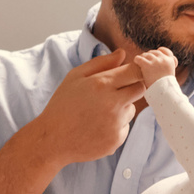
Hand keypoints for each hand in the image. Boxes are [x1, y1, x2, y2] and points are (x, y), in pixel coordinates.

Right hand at [37, 50, 145, 166]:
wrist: (52, 140)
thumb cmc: (62, 105)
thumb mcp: (75, 77)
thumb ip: (101, 63)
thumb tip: (123, 54)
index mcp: (102, 84)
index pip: (135, 72)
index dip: (135, 70)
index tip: (130, 72)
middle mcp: (113, 104)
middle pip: (140, 89)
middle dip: (131, 87)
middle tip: (112, 92)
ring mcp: (116, 124)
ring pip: (132, 109)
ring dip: (121, 108)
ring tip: (98, 112)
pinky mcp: (117, 140)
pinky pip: (125, 127)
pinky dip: (115, 125)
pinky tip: (97, 126)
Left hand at [134, 47, 177, 89]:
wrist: (163, 92)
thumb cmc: (165, 87)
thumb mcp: (169, 75)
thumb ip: (165, 67)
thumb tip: (159, 65)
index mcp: (170, 61)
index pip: (164, 50)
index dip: (160, 50)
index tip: (157, 51)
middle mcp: (163, 59)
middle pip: (153, 52)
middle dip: (149, 56)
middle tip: (146, 62)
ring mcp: (155, 61)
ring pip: (146, 55)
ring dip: (143, 59)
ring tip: (141, 65)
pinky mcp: (147, 64)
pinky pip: (139, 58)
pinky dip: (137, 60)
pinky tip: (136, 62)